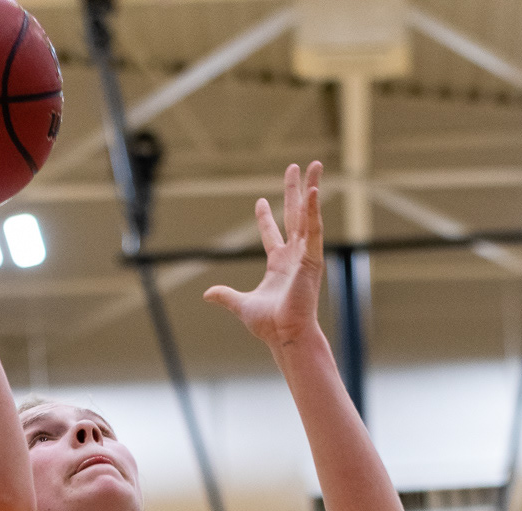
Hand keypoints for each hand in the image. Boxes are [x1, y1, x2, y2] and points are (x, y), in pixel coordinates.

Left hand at [204, 162, 323, 352]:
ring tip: (314, 165)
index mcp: (279, 265)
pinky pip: (314, 229)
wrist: (285, 336)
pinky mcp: (313, 260)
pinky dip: (314, 210)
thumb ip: (226, 296)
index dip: (265, 217)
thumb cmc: (269, 325)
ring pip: (308, 215)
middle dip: (294, 191)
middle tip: (295, 167)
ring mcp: (305, 256)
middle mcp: (294, 256)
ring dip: (311, 189)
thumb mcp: (241, 305)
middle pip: (294, 215)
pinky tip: (313, 191)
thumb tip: (207, 294)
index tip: (260, 200)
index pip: (273, 234)